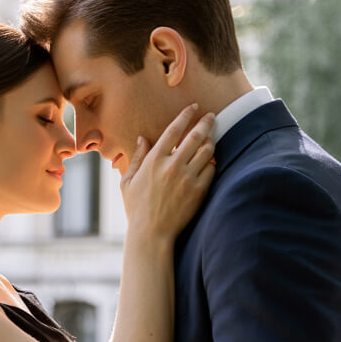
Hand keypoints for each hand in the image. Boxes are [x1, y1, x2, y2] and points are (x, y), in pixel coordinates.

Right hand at [120, 104, 215, 241]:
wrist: (151, 234)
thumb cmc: (136, 208)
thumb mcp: (128, 181)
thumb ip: (136, 158)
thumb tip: (143, 138)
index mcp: (154, 160)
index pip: (174, 130)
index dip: (185, 115)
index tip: (193, 107)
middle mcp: (172, 166)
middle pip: (195, 136)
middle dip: (206, 122)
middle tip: (211, 115)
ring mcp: (187, 178)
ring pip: (207, 151)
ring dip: (210, 141)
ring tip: (210, 139)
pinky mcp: (199, 191)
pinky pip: (212, 169)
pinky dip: (212, 162)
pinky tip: (211, 160)